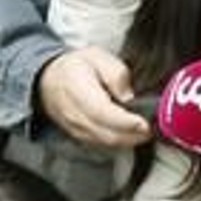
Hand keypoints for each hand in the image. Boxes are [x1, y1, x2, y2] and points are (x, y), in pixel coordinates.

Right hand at [36, 47, 151, 147]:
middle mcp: (75, 114)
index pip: (102, 112)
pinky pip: (101, 144)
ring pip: (105, 142)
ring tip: (145, 132)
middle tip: (151, 128)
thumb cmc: (75, 67)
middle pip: (106, 133)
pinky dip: (119, 142)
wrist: (49, 79)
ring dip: (128, 141)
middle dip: (133, 135)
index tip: (144, 123)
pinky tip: (131, 135)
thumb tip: (128, 95)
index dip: (125, 121)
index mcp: (78, 90)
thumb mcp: (97, 57)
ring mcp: (76, 128)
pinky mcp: (80, 136)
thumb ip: (115, 73)